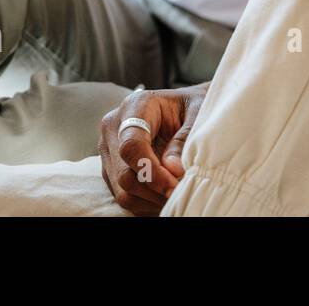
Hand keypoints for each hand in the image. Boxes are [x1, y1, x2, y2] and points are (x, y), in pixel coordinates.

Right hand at [97, 82, 208, 215]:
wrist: (185, 106)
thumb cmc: (192, 106)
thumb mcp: (198, 112)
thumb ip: (184, 139)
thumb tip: (172, 170)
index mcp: (135, 106)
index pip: (131, 146)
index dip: (152, 171)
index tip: (174, 185)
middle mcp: (114, 127)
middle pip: (124, 173)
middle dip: (154, 190)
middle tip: (181, 193)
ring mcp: (110, 149)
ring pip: (122, 190)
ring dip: (151, 200)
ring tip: (176, 194)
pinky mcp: (112, 168)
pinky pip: (124, 196)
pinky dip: (147, 203)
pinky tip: (166, 195)